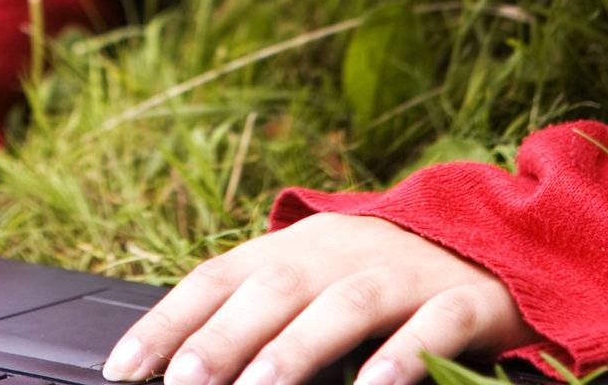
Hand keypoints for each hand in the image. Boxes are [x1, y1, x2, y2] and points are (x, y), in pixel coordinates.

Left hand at [100, 215, 547, 384]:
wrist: (483, 237)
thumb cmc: (376, 271)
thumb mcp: (310, 274)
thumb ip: (256, 307)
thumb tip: (180, 357)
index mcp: (293, 245)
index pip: (217, 278)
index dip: (169, 321)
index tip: (124, 370)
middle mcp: (338, 251)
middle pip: (272, 290)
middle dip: (222, 338)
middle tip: (182, 383)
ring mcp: (399, 273)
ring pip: (341, 307)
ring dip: (296, 350)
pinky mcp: (459, 300)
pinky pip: (430, 326)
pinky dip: (402, 357)